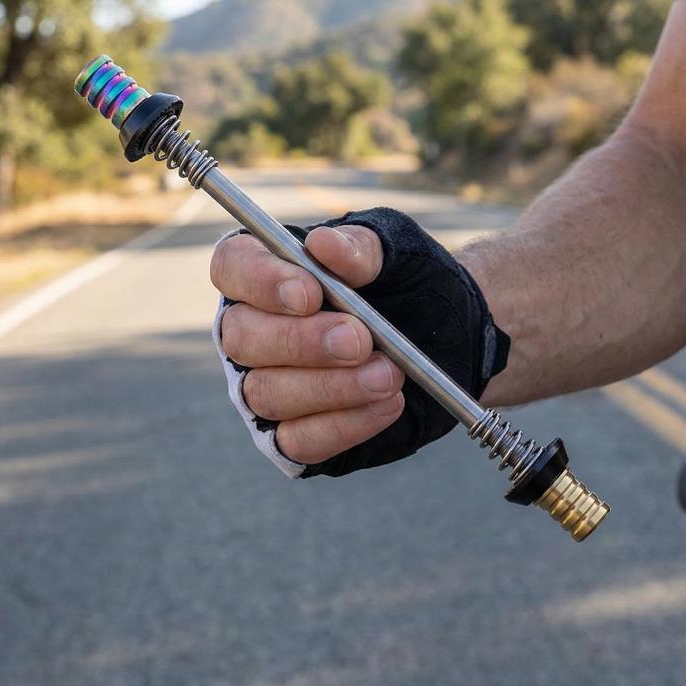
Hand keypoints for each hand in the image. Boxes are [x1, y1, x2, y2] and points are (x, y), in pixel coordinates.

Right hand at [211, 224, 406, 465]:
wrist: (452, 339)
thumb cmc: (411, 286)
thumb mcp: (397, 254)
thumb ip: (360, 248)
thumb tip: (321, 244)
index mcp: (266, 273)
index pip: (233, 268)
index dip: (261, 282)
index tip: (310, 294)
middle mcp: (254, 330)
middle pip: (240, 338)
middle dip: (301, 342)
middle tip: (359, 341)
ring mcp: (268, 384)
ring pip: (265, 393)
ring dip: (330, 387)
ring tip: (388, 375)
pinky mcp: (293, 435)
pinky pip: (298, 440)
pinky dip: (344, 424)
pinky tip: (386, 403)